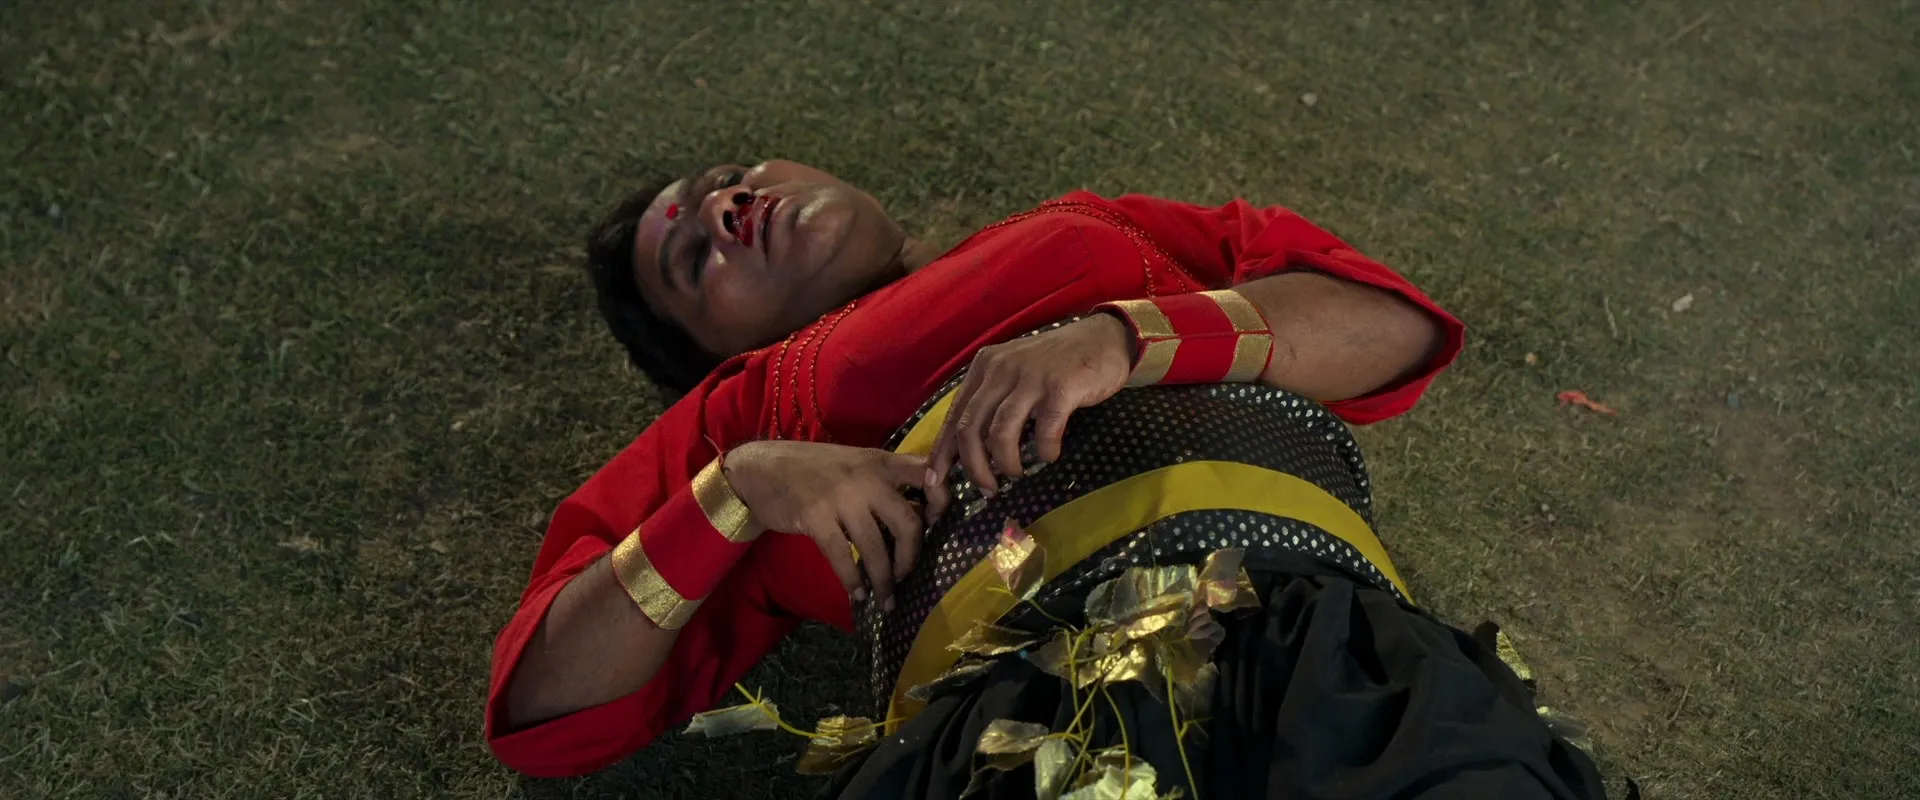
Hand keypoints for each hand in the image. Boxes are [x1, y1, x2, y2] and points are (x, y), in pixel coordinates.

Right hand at [724, 441, 927, 610]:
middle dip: (912, 557)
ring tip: (886, 600)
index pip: (925, 472)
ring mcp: (841, 498)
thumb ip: (884, 485)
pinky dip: (853, 580)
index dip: (942, 498)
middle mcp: (867, 478)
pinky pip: (843, 557)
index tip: (940, 524)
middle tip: (906, 576)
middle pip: (909, 522)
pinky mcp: (816, 518)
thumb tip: (920, 517)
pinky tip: (858, 594)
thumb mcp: (855, 465)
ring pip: (877, 547)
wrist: (761, 468)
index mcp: (880, 462)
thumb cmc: (813, 469)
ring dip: (884, 580)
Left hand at [925, 314, 1132, 519]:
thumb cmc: (1057, 364)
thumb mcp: (1014, 374)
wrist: (1104, 338)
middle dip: (973, 468)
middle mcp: (1000, 369)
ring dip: (1005, 463)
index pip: (953, 417)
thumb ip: (991, 402)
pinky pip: (1044, 430)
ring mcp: (1030, 377)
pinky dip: (1045, 451)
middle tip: (987, 489)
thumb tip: (969, 450)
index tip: (937, 484)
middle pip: (970, 429)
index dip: (941, 455)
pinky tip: (1050, 455)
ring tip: (1015, 474)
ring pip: (999, 432)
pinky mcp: (1060, 387)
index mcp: (984, 368)